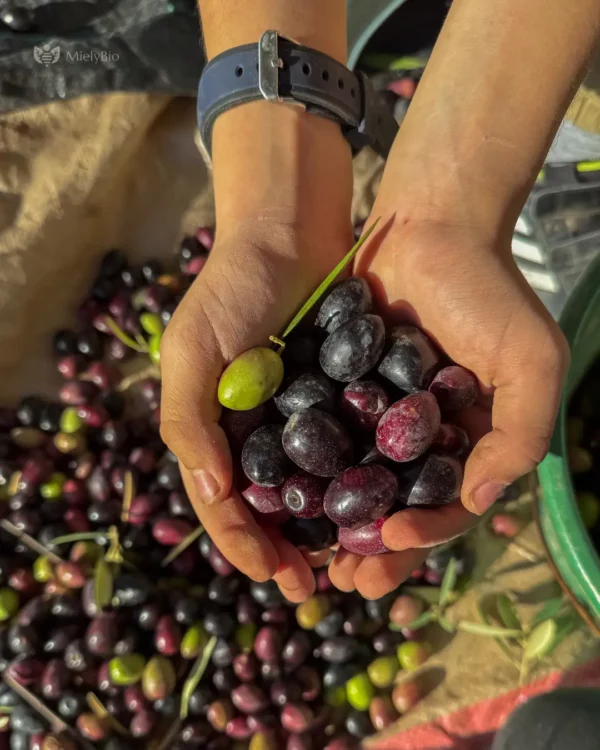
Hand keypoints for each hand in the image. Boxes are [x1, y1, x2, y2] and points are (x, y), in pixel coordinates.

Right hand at [160, 218, 351, 601]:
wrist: (289, 230)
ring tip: (352, 561)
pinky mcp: (342, 396)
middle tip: (318, 588)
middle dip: (290, 551)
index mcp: (215, 429)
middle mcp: (258, 432)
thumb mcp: (192, 351)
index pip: (224, 503)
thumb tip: (210, 493)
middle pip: (272, 508)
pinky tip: (383, 505)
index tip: (277, 578)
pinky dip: (361, 479)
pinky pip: (351, 448)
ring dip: (329, 528)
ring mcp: (301, 417)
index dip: (245, 545)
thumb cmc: (232, 288)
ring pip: (315, 488)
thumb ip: (188, 420)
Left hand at [329, 215, 568, 597]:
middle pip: (395, 508)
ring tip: (309, 555)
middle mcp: (420, 440)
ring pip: (354, 486)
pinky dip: (307, 471)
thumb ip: (520, 434)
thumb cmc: (489, 292)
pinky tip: (284, 495)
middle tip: (345, 582)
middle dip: (373, 550)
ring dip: (334, 525)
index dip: (424, 534)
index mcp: (467, 444)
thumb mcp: (531, 361)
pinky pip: (322, 441)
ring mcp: (378, 419)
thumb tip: (480, 500)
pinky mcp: (341, 392)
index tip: (392, 542)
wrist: (432, 227)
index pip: (447, 507)